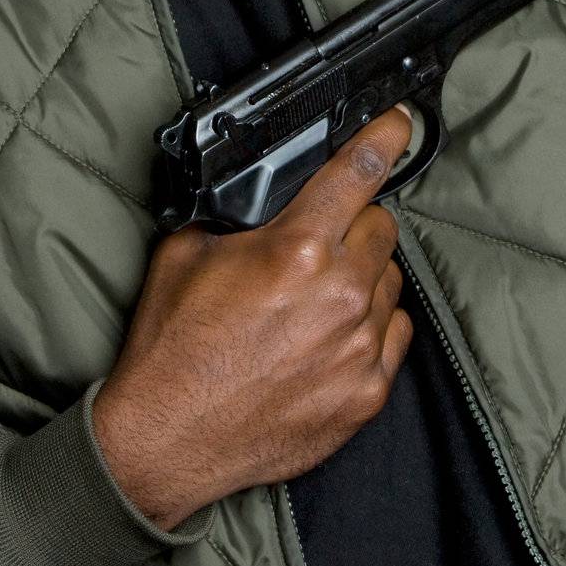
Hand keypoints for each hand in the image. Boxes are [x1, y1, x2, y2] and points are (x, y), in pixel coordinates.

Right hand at [92, 105, 413, 529]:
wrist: (167, 441)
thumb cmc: (172, 350)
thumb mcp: (185, 253)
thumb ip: (236, 215)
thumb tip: (260, 195)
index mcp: (294, 250)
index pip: (358, 174)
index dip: (384, 139)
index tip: (398, 124)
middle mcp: (338, 294)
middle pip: (382, 227)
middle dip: (354, 224)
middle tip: (318, 243)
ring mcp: (358, 348)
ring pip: (390, 282)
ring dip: (363, 278)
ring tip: (317, 298)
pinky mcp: (366, 394)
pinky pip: (395, 335)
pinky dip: (371, 327)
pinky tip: (331, 336)